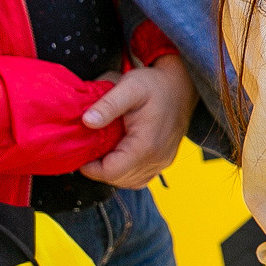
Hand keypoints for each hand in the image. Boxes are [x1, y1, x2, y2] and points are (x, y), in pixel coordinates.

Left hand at [80, 55, 194, 187]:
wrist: (182, 85)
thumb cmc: (154, 84)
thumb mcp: (129, 87)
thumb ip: (108, 105)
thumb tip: (86, 121)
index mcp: (146, 145)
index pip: (111, 172)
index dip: (91, 168)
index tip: (82, 152)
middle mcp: (157, 159)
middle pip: (118, 179)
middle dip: (100, 169)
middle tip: (90, 149)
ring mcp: (163, 162)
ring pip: (129, 181)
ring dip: (112, 171)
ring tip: (104, 151)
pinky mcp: (165, 161)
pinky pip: (141, 178)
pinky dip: (126, 172)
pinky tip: (119, 155)